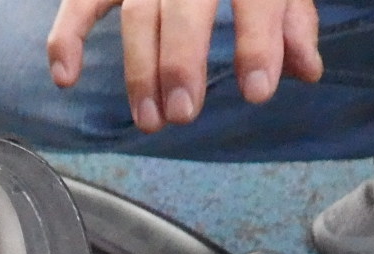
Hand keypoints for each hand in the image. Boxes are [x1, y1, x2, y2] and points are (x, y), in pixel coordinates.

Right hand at [47, 0, 321, 132]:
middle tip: (182, 114)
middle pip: (182, 7)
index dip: (258, 41)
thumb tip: (307, 69)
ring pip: (136, 14)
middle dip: (181, 62)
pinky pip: (80, 3)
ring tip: (150, 120)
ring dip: (139, 70)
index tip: (256, 92)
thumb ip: (291, 18)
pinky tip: (66, 78)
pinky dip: (67, 38)